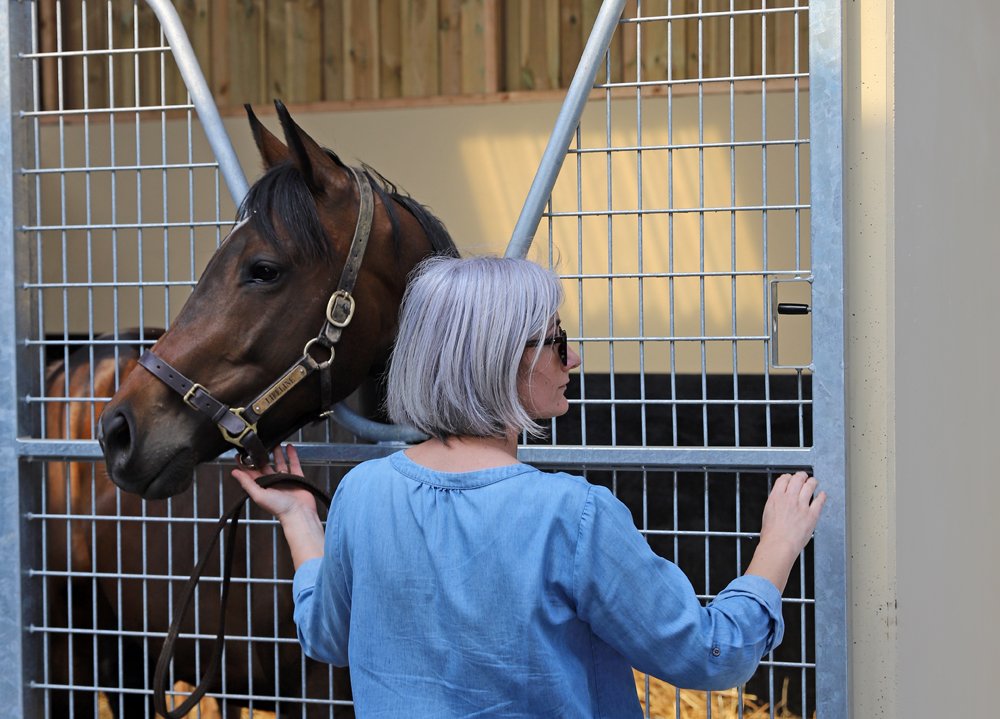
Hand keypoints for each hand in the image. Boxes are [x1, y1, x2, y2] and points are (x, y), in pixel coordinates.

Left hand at [231, 444, 317, 519]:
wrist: (299, 513)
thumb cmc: (280, 508)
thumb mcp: (259, 495)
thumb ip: (247, 483)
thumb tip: (234, 473)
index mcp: (262, 486)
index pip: (250, 472)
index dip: (246, 463)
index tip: (241, 453)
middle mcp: (272, 482)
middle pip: (265, 465)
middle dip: (263, 455)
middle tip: (259, 443)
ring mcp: (285, 479)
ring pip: (280, 463)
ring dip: (277, 453)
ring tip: (275, 442)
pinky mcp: (297, 478)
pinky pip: (294, 464)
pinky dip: (292, 455)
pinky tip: (289, 448)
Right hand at [746, 471, 826, 592]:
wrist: (779, 545)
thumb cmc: (772, 534)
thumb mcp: (767, 513)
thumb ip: (775, 504)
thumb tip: (780, 501)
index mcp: (776, 497)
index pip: (783, 479)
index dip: (788, 477)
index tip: (790, 478)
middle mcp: (789, 498)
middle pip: (797, 479)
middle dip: (801, 476)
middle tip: (804, 476)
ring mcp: (802, 506)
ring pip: (810, 486)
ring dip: (812, 482)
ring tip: (814, 482)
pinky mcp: (812, 514)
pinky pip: (819, 501)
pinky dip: (822, 496)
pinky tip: (822, 495)